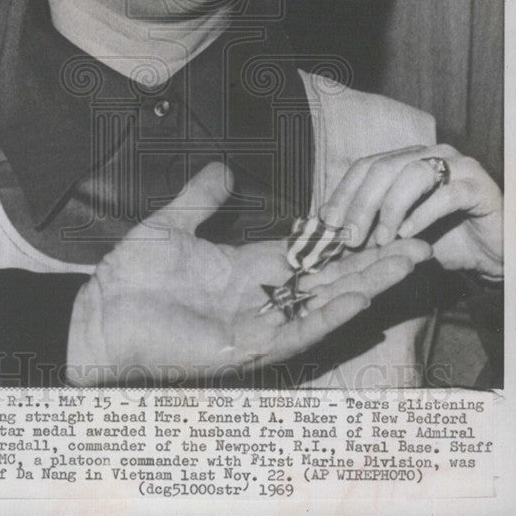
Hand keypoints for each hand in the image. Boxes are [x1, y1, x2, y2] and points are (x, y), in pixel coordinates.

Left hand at [67, 164, 431, 383]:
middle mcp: (261, 298)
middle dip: (374, 263)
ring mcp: (257, 324)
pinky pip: (295, 332)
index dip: (346, 241)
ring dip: (366, 285)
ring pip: (324, 304)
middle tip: (418, 245)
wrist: (96, 315)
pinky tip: (359, 298)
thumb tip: (222, 169)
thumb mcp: (170, 226)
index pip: (310, 255)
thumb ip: (200, 199)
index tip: (382, 225)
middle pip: (330, 279)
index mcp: (247, 270)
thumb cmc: (129, 278)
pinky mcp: (243, 347)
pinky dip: (328, 316)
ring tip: (405, 264)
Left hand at [318, 144, 502, 277]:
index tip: (328, 223)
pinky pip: (446, 194)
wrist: (492, 255)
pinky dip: (422, 214)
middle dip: (361, 202)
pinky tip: (407, 235)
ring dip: (390, 209)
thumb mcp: (398, 233)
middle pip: (384, 168)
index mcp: (408, 160)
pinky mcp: (480, 187)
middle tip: (349, 236)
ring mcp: (458, 167)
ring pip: (413, 174)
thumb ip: (368, 224)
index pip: (366, 166)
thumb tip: (326, 223)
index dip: (344, 192)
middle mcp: (431, 155)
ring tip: (380, 240)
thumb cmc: (444, 240)